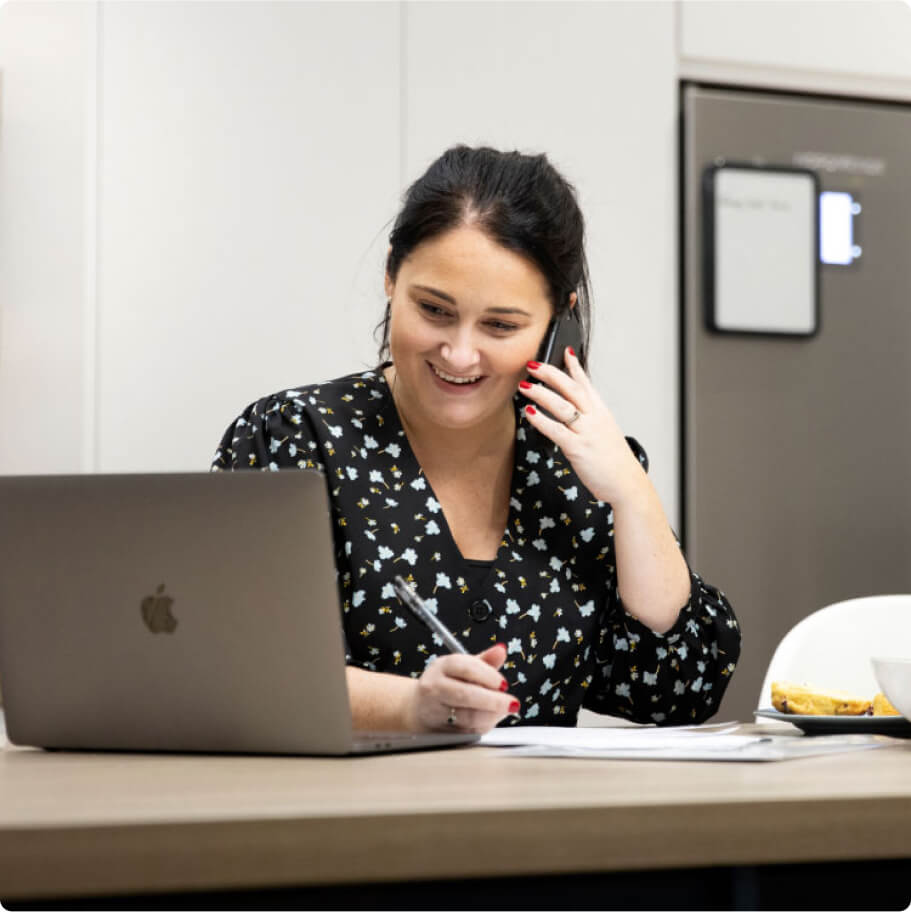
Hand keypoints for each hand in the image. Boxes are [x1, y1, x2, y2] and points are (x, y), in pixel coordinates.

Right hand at [406, 643, 517, 733]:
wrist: (418, 708)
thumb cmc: (445, 684)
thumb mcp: (462, 667)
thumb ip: (484, 661)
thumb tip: (501, 650)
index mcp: (442, 666)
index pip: (466, 668)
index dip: (488, 676)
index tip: (504, 684)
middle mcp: (434, 687)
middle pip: (465, 694)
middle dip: (493, 700)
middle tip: (512, 703)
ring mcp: (434, 710)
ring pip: (466, 716)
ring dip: (490, 715)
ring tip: (503, 712)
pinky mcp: (439, 729)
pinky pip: (466, 731)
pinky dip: (482, 727)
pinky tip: (489, 720)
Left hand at [520, 349, 644, 505]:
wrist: (627, 484)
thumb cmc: (614, 462)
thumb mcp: (606, 433)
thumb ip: (590, 420)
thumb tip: (573, 413)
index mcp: (601, 413)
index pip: (586, 384)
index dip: (575, 366)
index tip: (565, 351)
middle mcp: (594, 419)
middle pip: (570, 388)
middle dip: (550, 374)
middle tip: (532, 364)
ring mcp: (587, 433)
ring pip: (561, 406)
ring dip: (540, 393)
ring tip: (524, 386)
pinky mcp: (578, 449)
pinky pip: (556, 430)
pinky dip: (541, 420)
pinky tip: (529, 413)